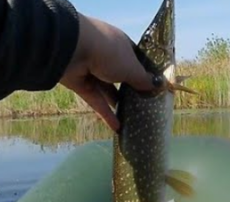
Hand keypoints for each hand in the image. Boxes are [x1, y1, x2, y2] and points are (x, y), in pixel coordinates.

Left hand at [60, 13, 159, 131]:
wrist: (72, 49)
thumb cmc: (109, 53)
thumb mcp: (132, 68)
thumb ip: (144, 80)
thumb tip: (157, 86)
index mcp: (120, 45)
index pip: (135, 59)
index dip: (144, 72)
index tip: (153, 87)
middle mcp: (106, 56)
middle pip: (121, 76)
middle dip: (131, 90)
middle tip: (144, 106)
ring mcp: (92, 70)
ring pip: (108, 90)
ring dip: (118, 104)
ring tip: (133, 118)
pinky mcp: (80, 84)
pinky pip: (96, 100)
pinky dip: (106, 113)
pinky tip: (117, 128)